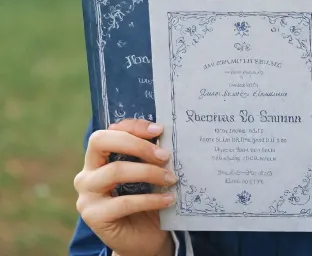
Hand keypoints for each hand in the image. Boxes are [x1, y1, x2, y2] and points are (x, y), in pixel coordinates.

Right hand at [74, 119, 176, 255]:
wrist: (143, 238)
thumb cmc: (146, 198)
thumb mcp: (148, 171)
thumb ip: (150, 154)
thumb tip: (166, 134)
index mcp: (98, 158)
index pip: (110, 131)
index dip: (134, 126)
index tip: (159, 130)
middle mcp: (86, 174)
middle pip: (102, 142)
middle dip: (137, 144)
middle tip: (165, 155)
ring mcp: (86, 196)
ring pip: (115, 171)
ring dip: (148, 172)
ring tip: (171, 178)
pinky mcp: (93, 217)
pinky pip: (124, 202)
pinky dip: (150, 199)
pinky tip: (168, 199)